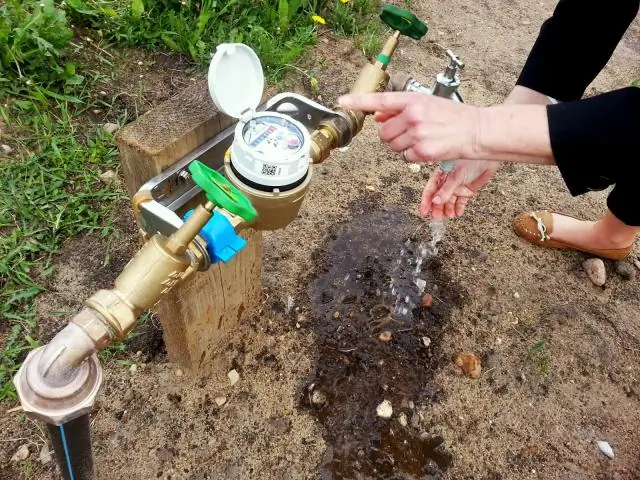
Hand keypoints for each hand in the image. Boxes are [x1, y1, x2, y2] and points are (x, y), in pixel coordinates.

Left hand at [338, 92, 479, 163]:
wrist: (476, 131)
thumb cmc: (453, 117)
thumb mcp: (427, 105)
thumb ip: (401, 110)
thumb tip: (379, 117)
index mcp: (414, 100)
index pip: (381, 99)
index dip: (359, 101)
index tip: (342, 101)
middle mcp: (413, 115)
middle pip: (383, 133)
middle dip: (391, 137)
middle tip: (408, 134)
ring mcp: (417, 134)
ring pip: (392, 147)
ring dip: (401, 147)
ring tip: (421, 140)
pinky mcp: (422, 151)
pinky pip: (404, 158)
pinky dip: (412, 157)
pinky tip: (427, 149)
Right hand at [421, 160, 500, 219]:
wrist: (488, 159)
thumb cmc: (470, 161)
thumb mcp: (455, 176)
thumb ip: (446, 190)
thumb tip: (436, 201)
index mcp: (440, 176)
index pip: (430, 191)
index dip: (426, 202)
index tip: (424, 212)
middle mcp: (447, 183)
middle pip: (439, 199)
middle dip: (437, 208)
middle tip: (437, 217)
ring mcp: (457, 188)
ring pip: (449, 202)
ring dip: (448, 209)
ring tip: (450, 215)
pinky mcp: (466, 191)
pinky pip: (460, 202)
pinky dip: (459, 208)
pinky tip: (458, 213)